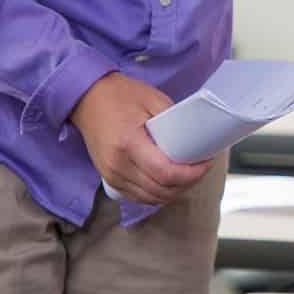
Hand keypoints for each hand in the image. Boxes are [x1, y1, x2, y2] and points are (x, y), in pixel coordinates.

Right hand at [69, 72, 212, 205]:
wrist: (87, 99)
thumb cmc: (120, 95)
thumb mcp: (153, 99)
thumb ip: (174, 121)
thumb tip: (197, 139)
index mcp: (129, 143)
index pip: (166, 173)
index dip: (191, 174)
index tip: (206, 162)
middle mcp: (118, 164)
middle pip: (161, 190)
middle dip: (187, 183)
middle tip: (201, 168)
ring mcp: (111, 174)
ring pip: (151, 198)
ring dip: (174, 191)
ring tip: (189, 175)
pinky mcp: (109, 178)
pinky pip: (138, 197)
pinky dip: (157, 194)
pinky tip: (170, 183)